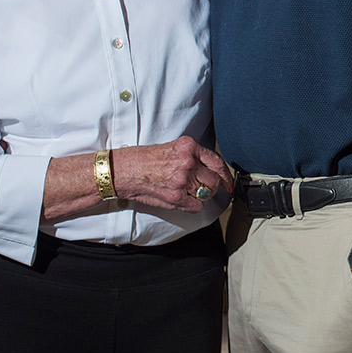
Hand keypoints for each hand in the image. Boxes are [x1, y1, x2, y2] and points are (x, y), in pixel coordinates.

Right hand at [113, 136, 232, 212]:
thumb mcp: (172, 148)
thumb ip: (192, 156)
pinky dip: (192, 206)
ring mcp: (182, 180)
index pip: (216, 161)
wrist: (124, 170)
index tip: (227, 182)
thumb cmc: (144, 159)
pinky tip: (181, 199)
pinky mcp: (176, 196)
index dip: (225, 174)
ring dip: (200, 195)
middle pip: (214, 180)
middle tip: (201, 187)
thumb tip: (210, 170)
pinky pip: (197, 206)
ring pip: (206, 193)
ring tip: (185, 191)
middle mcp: (188, 162)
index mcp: (188, 146)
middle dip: (211, 186)